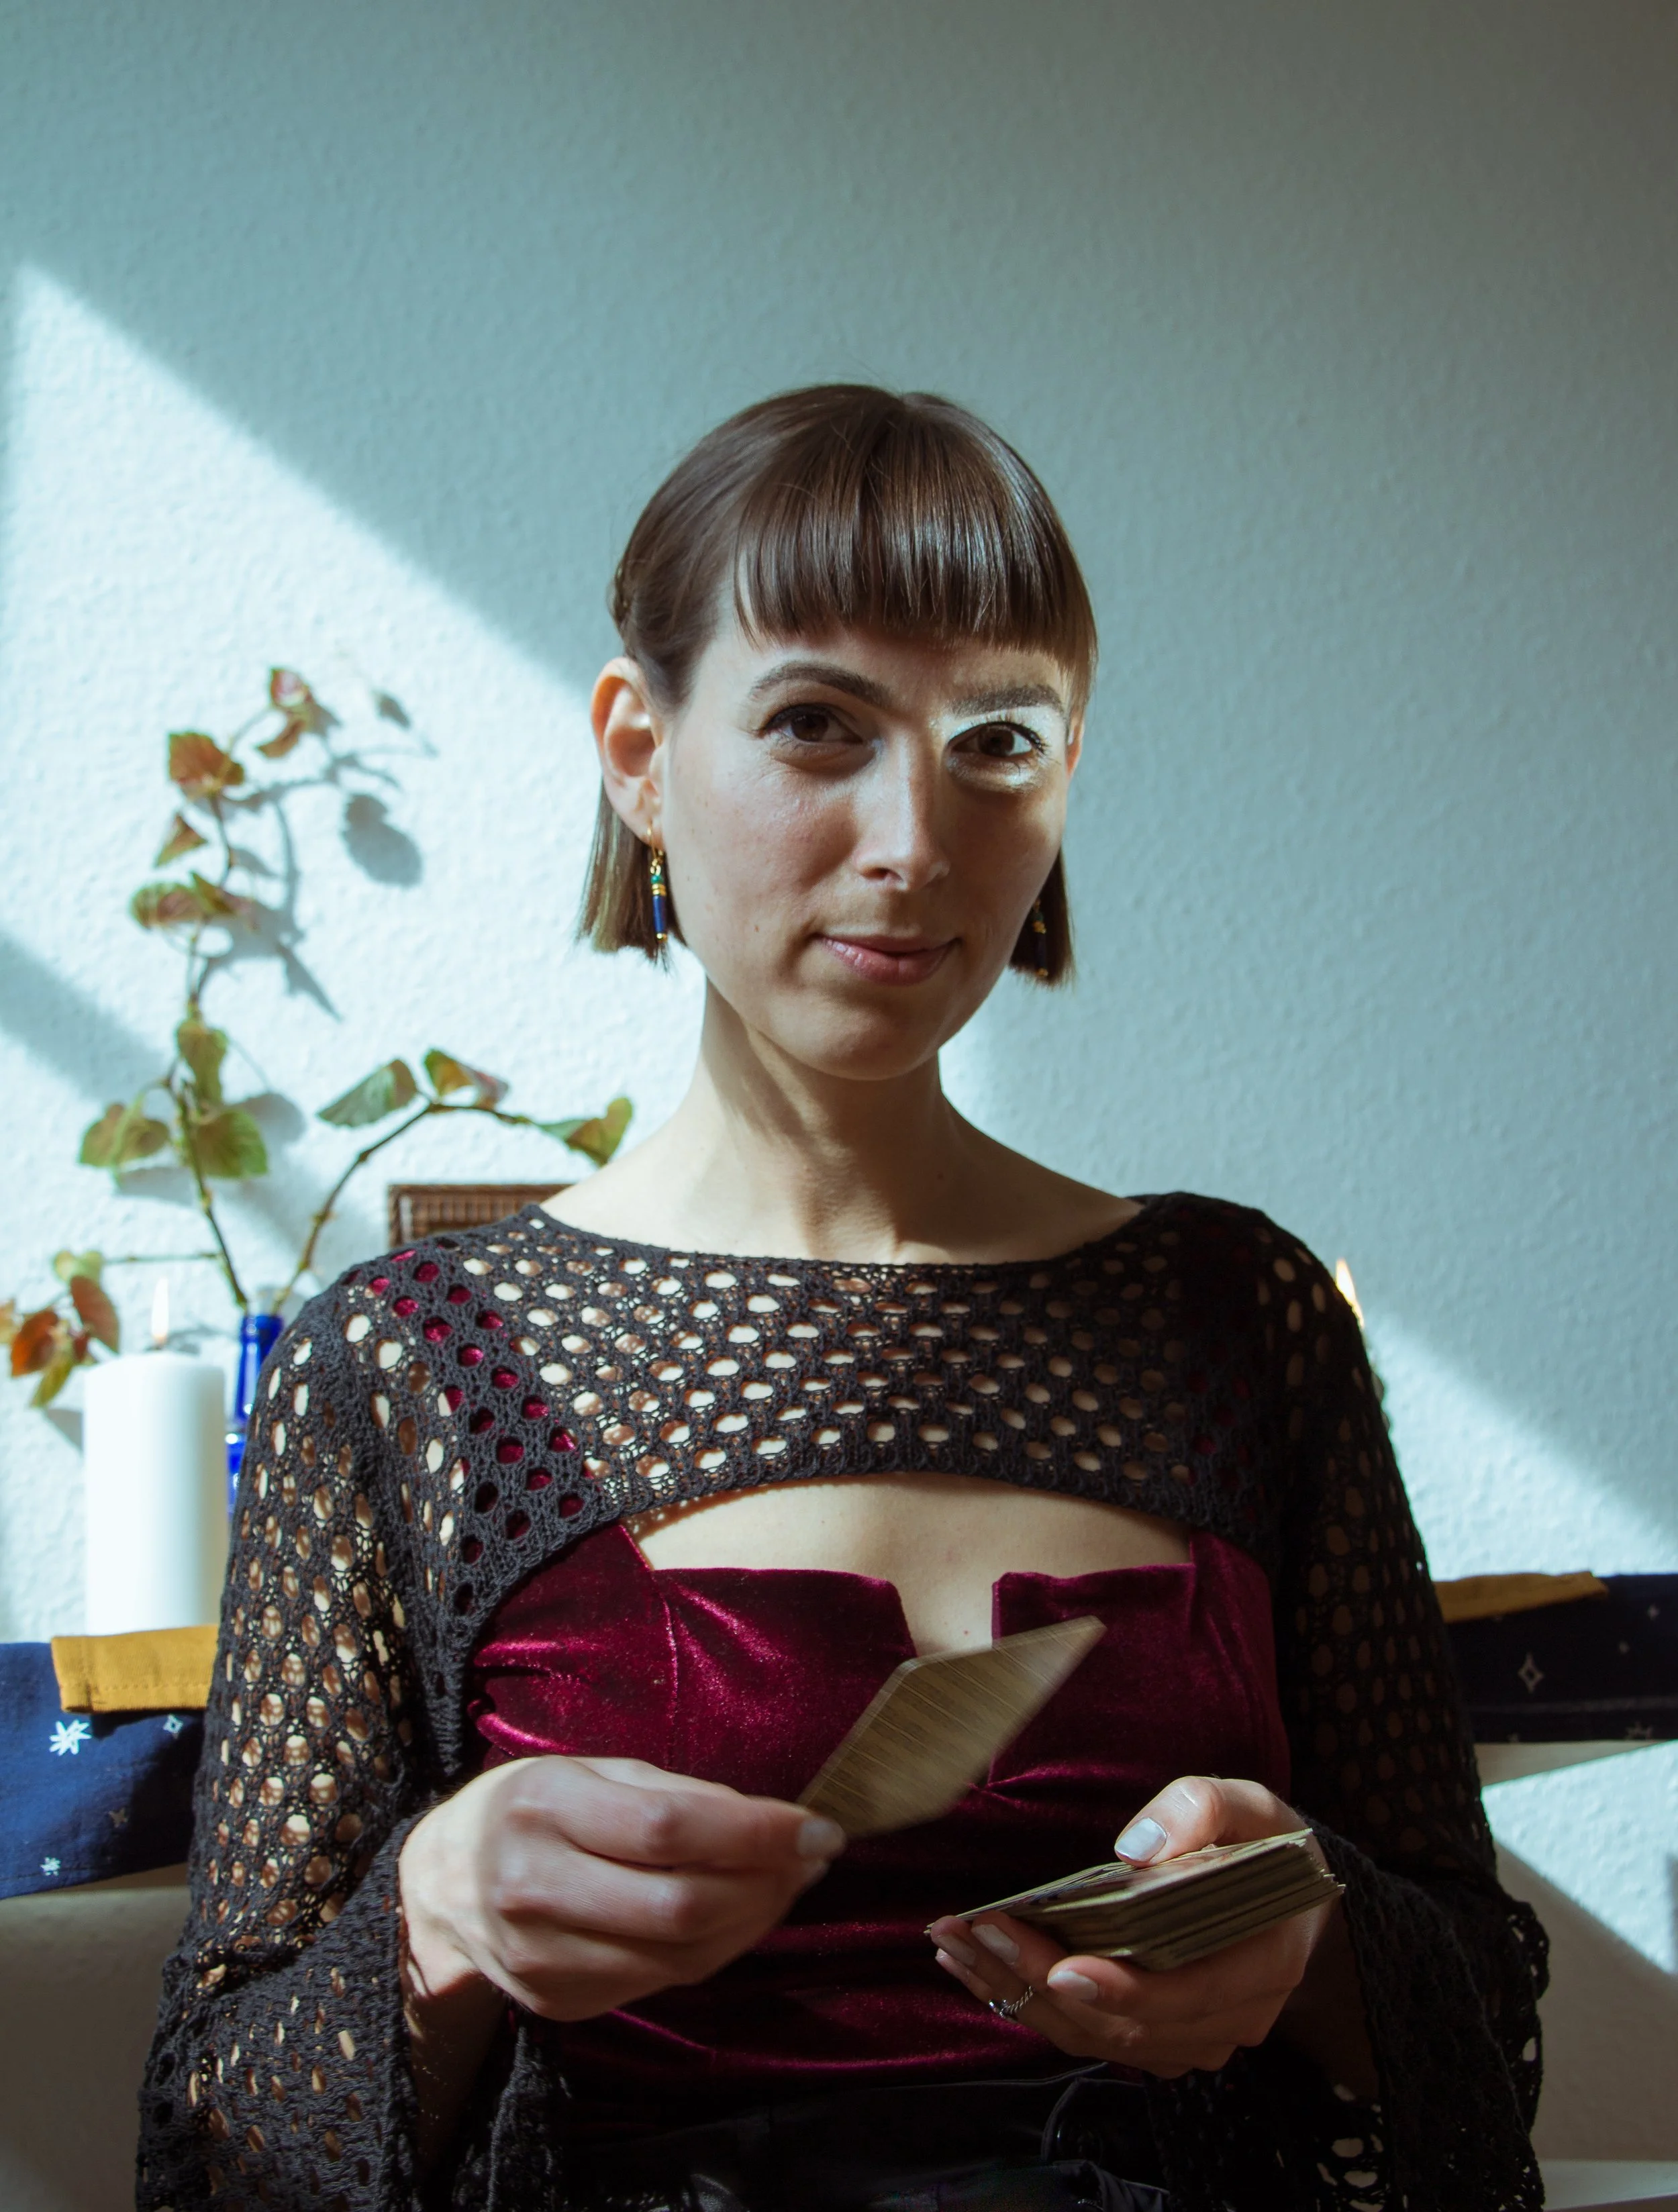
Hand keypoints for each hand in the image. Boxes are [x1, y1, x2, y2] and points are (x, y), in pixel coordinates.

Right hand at [400, 1752, 843, 2021]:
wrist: (441, 1887)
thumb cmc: (532, 1808)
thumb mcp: (591, 1770)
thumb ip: (675, 1794)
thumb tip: (771, 1823)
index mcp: (545, 1807)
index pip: (669, 1828)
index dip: (756, 1832)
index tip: (818, 1827)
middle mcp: (537, 1887)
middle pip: (681, 1905)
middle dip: (767, 1884)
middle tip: (813, 1857)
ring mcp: (544, 1957)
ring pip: (681, 1955)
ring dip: (754, 1920)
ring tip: (788, 1882)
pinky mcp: (559, 2001)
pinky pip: (662, 1981)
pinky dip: (717, 1949)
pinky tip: (740, 1914)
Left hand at [927, 1776, 1344, 2079]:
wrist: (1286, 1899)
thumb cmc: (1264, 1845)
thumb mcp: (1250, 1805)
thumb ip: (1203, 1811)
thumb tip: (1136, 1849)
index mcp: (1263, 1965)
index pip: (1191, 1996)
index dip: (1126, 1991)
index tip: (1062, 1966)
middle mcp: (1229, 2020)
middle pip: (1128, 2025)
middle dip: (1043, 1982)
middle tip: (974, 1931)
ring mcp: (1192, 2038)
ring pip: (1096, 2038)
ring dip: (1019, 1995)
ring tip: (956, 1943)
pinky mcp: (1157, 2039)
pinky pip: (1088, 2035)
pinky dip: (1029, 2004)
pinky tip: (978, 1966)